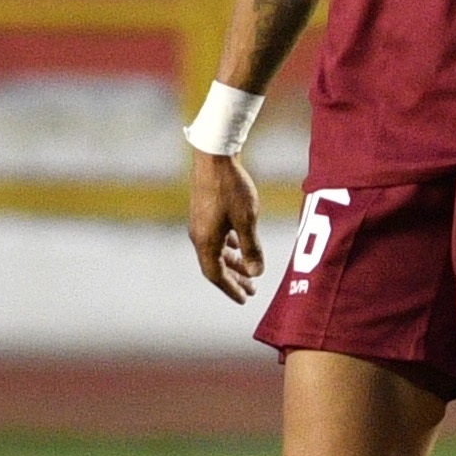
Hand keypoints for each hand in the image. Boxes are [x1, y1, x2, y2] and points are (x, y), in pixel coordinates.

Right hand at [189, 150, 264, 302]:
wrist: (214, 157)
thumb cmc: (231, 189)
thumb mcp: (247, 220)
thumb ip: (252, 248)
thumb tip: (256, 273)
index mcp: (206, 242)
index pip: (216, 275)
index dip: (231, 288)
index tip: (245, 299)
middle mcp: (199, 236)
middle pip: (216, 266)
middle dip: (235, 279)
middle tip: (252, 290)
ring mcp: (200, 224)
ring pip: (216, 251)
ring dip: (233, 262)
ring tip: (250, 271)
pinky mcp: (204, 213)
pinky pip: (216, 238)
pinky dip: (229, 247)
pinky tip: (239, 245)